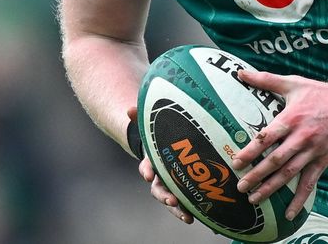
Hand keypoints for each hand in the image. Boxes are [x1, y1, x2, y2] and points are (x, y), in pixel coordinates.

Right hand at [128, 106, 193, 224]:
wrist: (167, 146)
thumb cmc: (159, 136)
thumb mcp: (150, 126)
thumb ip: (139, 117)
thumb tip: (129, 109)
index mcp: (152, 163)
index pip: (146, 168)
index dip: (147, 171)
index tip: (149, 174)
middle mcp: (160, 177)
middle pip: (158, 190)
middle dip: (164, 196)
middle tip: (171, 200)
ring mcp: (171, 186)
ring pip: (172, 200)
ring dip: (178, 209)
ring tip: (187, 217)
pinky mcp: (184, 191)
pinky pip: (186, 203)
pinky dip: (190, 210)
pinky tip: (198, 218)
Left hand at [230, 69, 327, 219]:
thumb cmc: (321, 93)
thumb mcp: (294, 82)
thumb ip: (265, 79)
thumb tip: (240, 72)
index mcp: (291, 118)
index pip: (267, 137)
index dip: (251, 150)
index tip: (236, 161)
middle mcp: (301, 137)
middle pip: (275, 160)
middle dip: (256, 175)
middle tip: (240, 186)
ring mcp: (313, 151)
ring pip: (289, 174)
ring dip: (271, 188)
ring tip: (254, 199)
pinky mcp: (323, 161)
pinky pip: (309, 183)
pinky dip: (300, 199)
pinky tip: (290, 213)